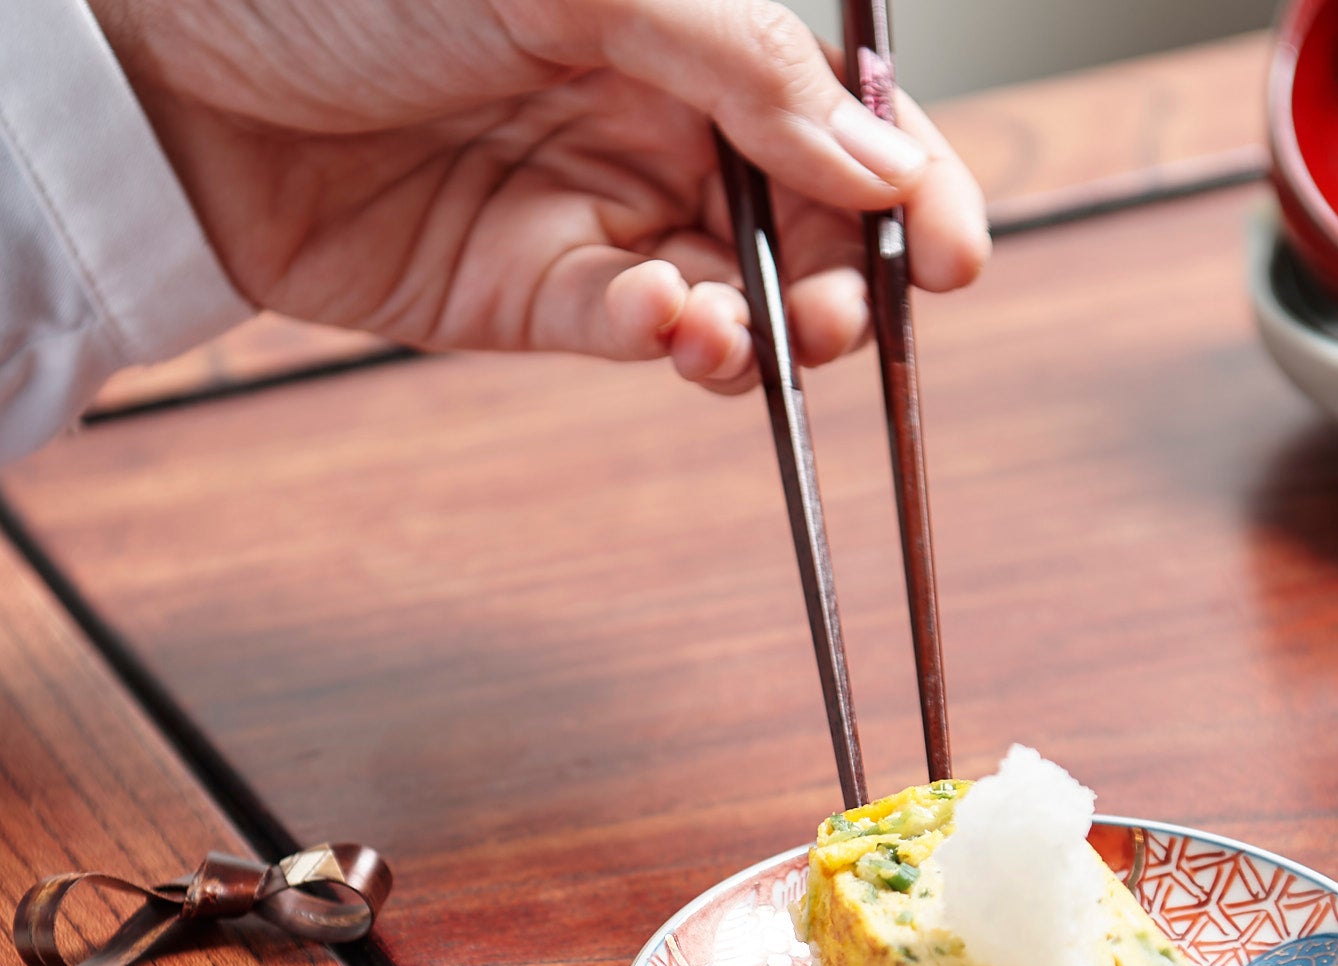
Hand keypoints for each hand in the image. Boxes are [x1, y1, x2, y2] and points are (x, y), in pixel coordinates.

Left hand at [85, 0, 989, 392]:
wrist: (166, 57)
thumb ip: (744, 66)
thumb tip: (876, 162)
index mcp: (680, 27)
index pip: (830, 114)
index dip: (906, 182)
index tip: (951, 251)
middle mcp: (648, 116)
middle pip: (802, 221)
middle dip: (844, 276)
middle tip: (845, 311)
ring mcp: (592, 210)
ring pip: (734, 296)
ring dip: (767, 327)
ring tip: (757, 330)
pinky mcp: (529, 297)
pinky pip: (638, 334)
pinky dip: (672, 342)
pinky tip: (667, 322)